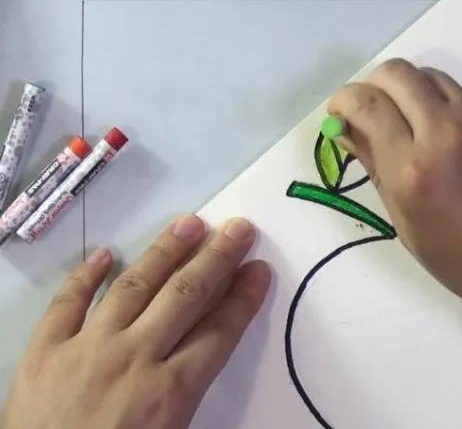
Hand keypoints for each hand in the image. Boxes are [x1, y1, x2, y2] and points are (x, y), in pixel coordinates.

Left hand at [1, 215, 269, 428]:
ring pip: (134, 288)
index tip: (259, 268)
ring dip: (164, 252)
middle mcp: (134, 358)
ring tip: (189, 222)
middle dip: (216, 259)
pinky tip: (106, 253)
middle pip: (185, 297)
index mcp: (171, 391)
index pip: (219, 330)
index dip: (243, 296)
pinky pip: (66, 303)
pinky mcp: (43, 350)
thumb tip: (207, 353)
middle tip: (238, 227)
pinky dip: (85, 276)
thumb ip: (188, 396)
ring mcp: (86, 349)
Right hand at [328, 58, 461, 332]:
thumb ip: (378, 171)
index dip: (343, 101)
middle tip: (372, 112)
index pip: (365, 104)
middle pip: (397, 73)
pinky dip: (450, 113)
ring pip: (434, 79)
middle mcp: (446, 130)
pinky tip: (461, 151)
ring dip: (412, 92)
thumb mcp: (410, 227)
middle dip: (374, 85)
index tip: (340, 113)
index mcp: (413, 168)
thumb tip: (350, 133)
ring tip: (414, 127)